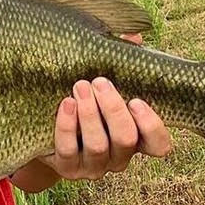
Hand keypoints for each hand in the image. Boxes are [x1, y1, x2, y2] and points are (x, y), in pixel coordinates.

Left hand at [40, 33, 171, 180]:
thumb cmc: (84, 99)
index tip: (136, 99)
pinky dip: (67, 125)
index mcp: (135, 138)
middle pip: (126, 139)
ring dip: (90, 114)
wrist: (45, 128)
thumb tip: (133, 36)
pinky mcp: (67, 169)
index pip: (159, 145)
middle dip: (113, 109)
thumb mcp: (103, 84)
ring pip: (98, 146)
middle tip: (100, 81)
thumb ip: (121, 63)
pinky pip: (68, 150)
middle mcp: (118, 158)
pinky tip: (65, 103)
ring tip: (79, 86)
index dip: (152, 125)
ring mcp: (93, 167)